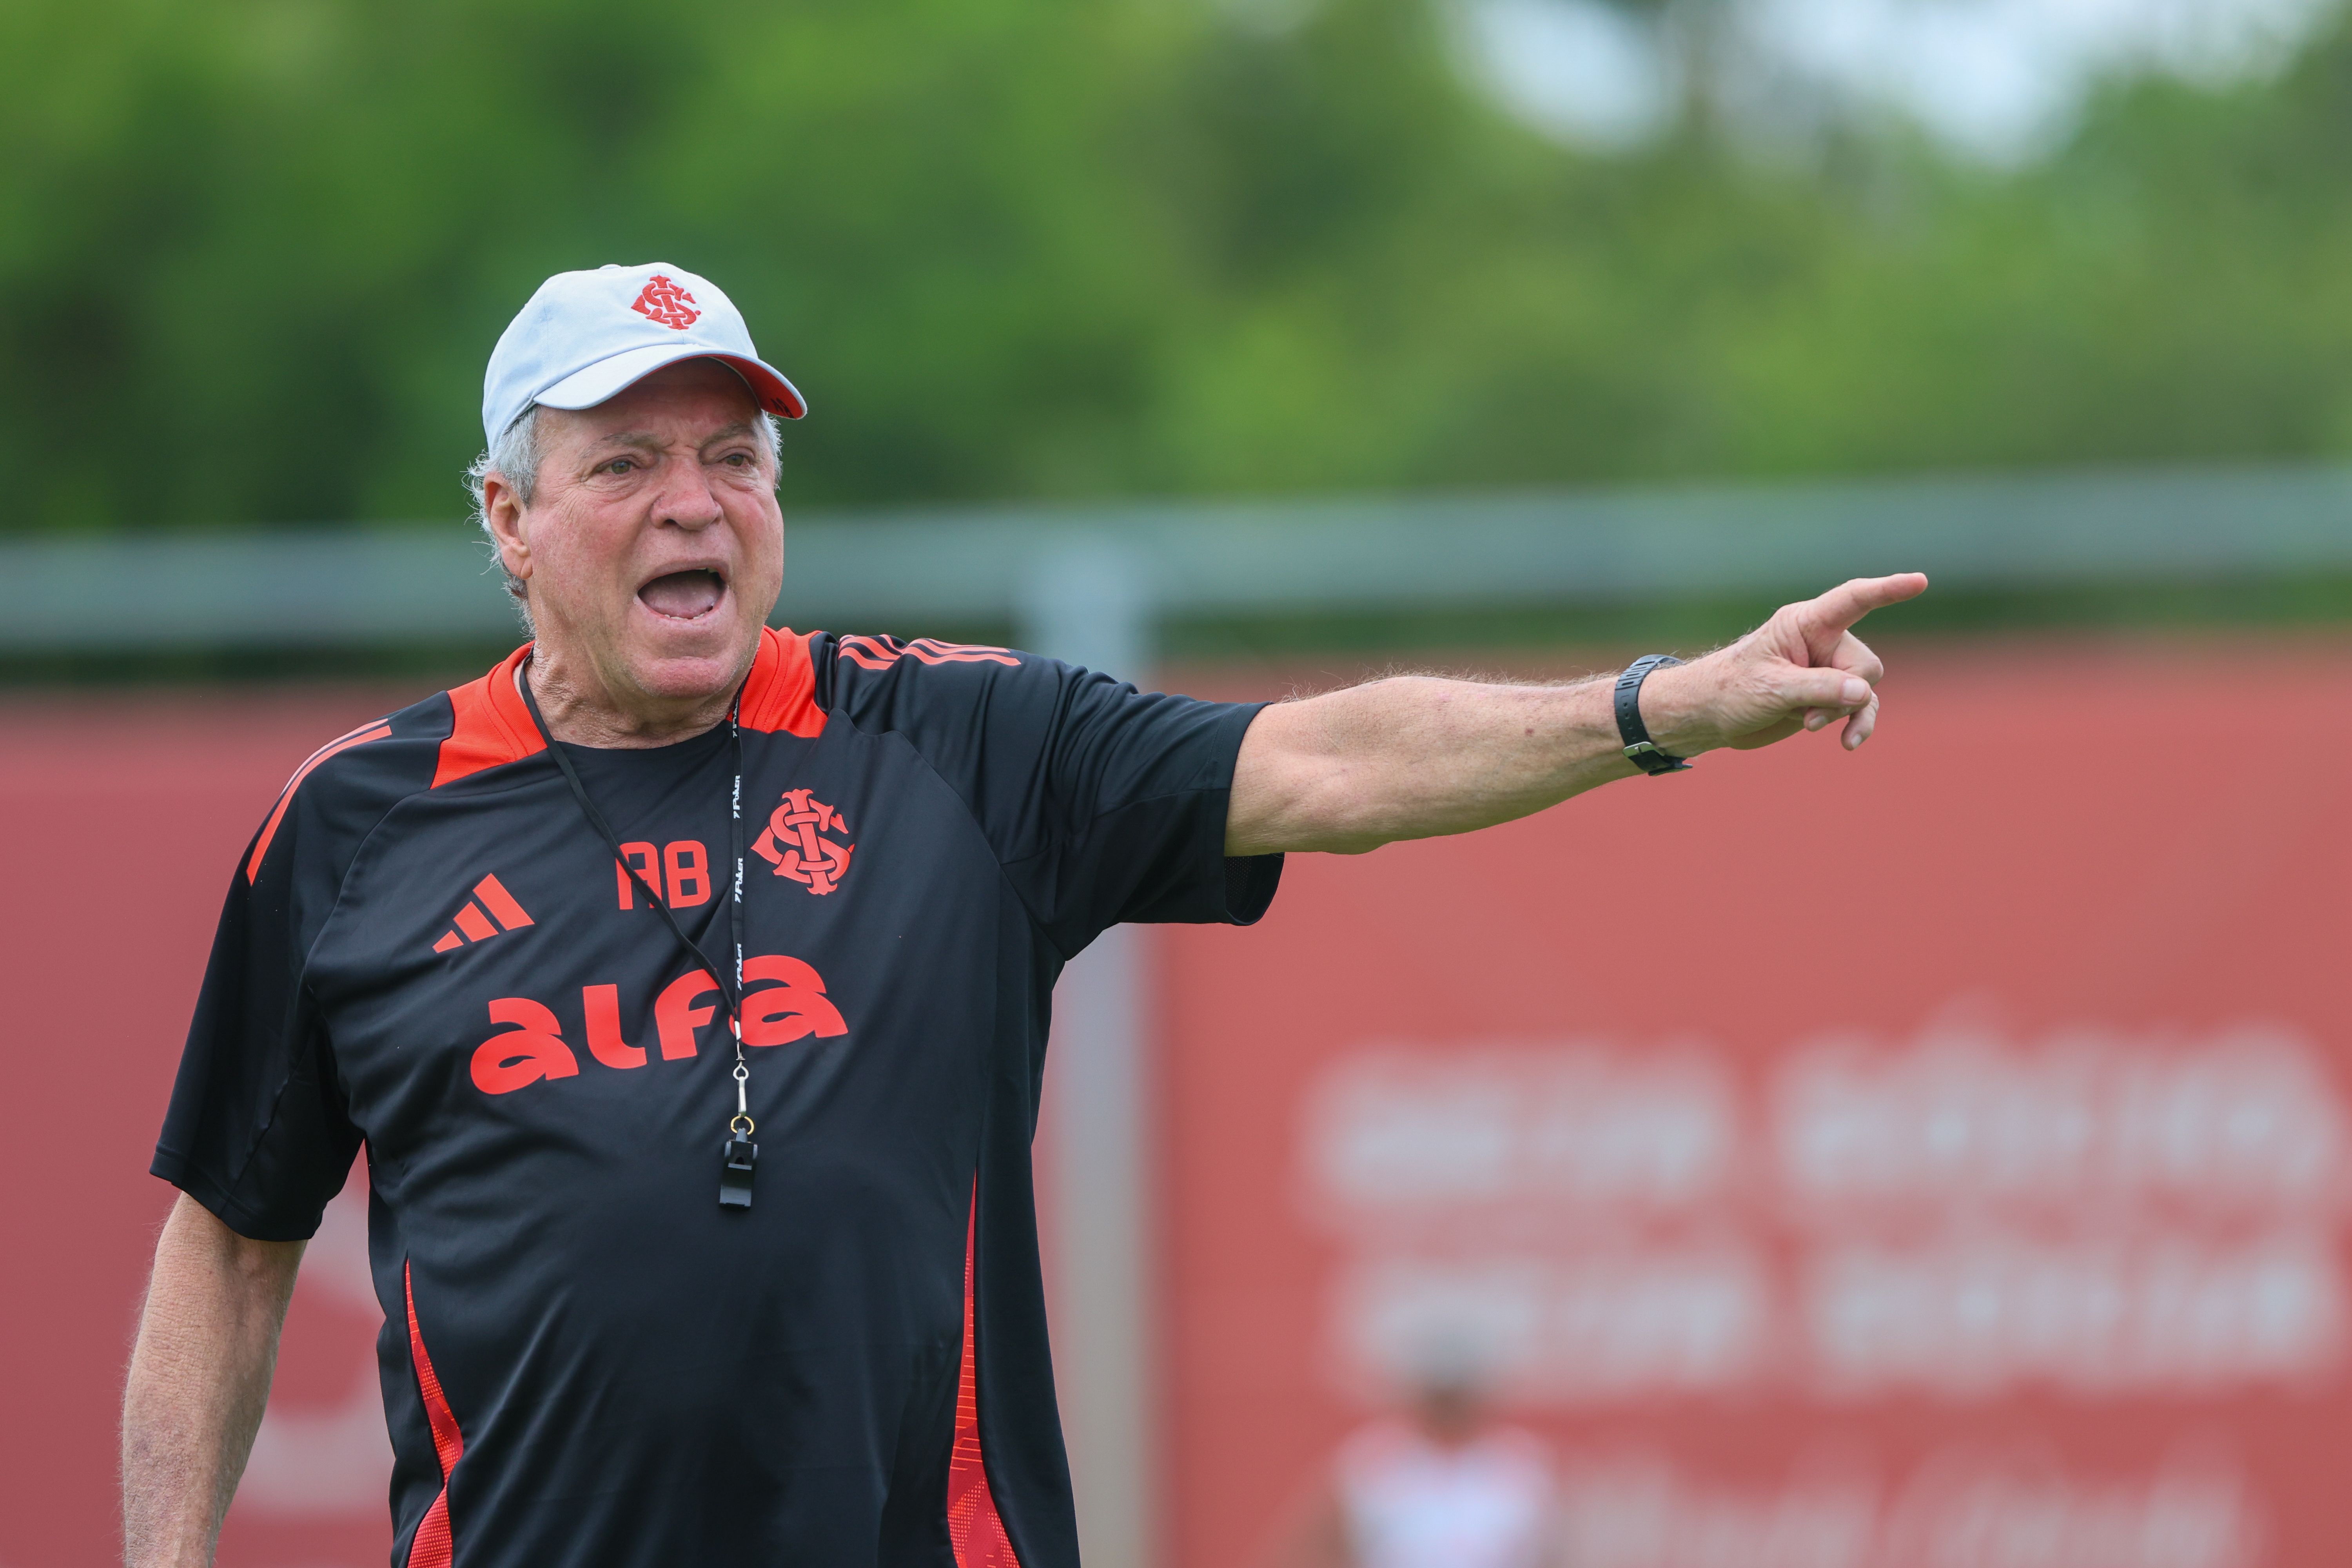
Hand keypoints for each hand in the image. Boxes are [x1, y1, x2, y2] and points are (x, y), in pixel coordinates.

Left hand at [1640, 573, 1927, 755]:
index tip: (1920, 581)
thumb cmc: (1731, 690)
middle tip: (1806, 712)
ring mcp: (1827, 670)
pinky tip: (1847, 744)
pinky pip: (1860, 708)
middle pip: (1865, 664)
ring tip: (1809, 725)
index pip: (1852, 600)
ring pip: (1866, 689)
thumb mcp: (1771, 688)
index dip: (1887, 590)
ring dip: (1847, 713)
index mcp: (1804, 623)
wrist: (1711, 716)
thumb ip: (1819, 689)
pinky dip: (1856, 724)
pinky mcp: (1828, 696)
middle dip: (1844, 692)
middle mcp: (1822, 642)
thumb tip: (1865, 694)